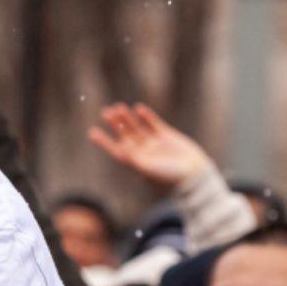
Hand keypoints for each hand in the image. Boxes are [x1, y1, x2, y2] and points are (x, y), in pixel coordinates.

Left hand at [88, 103, 211, 192]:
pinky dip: (146, 116)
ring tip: (119, 107)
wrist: (193, 176)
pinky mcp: (167, 136)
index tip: (92, 132)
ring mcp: (155, 143)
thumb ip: (136, 159)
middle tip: (105, 112)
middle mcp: (144, 152)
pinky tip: (139, 108)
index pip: (116, 149)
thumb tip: (123, 150)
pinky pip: (153, 124)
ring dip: (128, 118)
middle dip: (116, 124)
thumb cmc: (170, 178)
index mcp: (136, 162)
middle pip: (126, 135)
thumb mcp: (149, 170)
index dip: (104, 141)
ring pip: (138, 128)